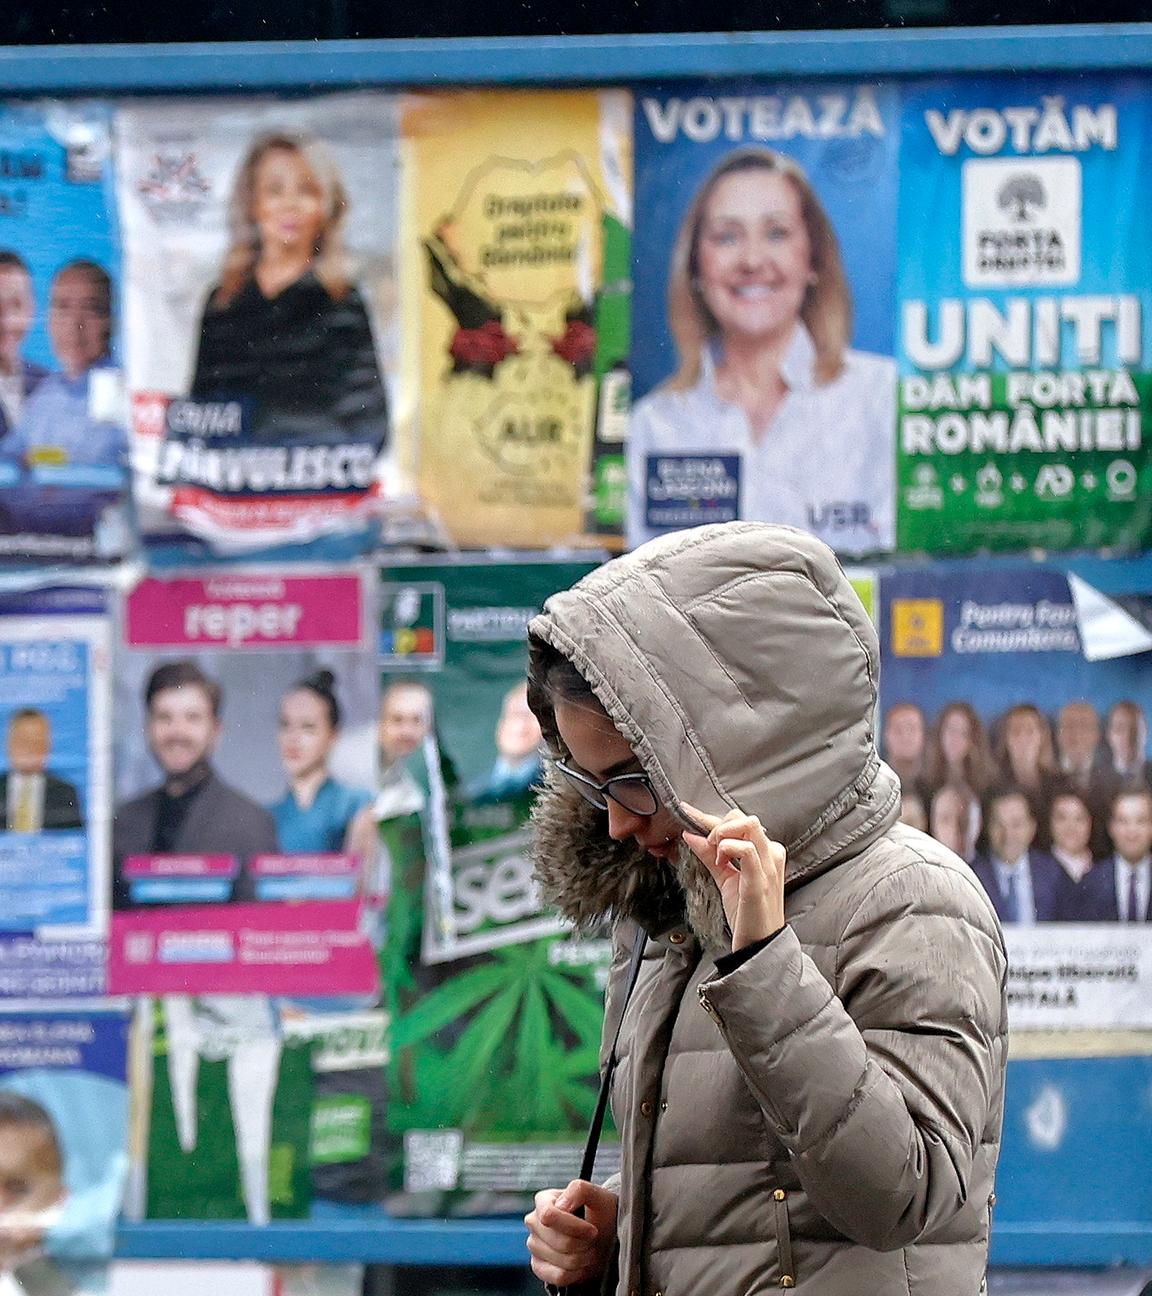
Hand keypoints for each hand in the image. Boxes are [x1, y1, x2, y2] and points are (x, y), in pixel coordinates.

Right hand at [525, 1178, 617, 1288]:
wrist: (606, 1235)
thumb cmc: (601, 1212)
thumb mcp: (597, 1195)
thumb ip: (578, 1190)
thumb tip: (560, 1206)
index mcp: (544, 1200)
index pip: (548, 1216)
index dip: (574, 1226)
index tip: (592, 1230)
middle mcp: (534, 1222)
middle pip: (557, 1241)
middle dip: (582, 1243)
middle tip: (592, 1239)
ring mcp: (534, 1245)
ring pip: (560, 1260)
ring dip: (581, 1258)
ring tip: (588, 1249)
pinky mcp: (538, 1267)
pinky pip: (557, 1277)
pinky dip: (575, 1274)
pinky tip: (581, 1264)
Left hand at [681, 802, 786, 952]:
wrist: (759, 944)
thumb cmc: (746, 912)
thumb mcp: (725, 878)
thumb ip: (709, 856)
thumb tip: (690, 835)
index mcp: (765, 852)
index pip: (740, 822)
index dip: (709, 817)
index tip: (687, 813)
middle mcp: (771, 854)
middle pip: (745, 818)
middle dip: (718, 824)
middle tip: (705, 844)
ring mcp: (768, 866)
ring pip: (749, 825)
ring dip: (722, 832)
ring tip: (714, 851)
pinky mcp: (760, 881)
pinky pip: (746, 850)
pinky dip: (726, 847)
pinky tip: (719, 859)